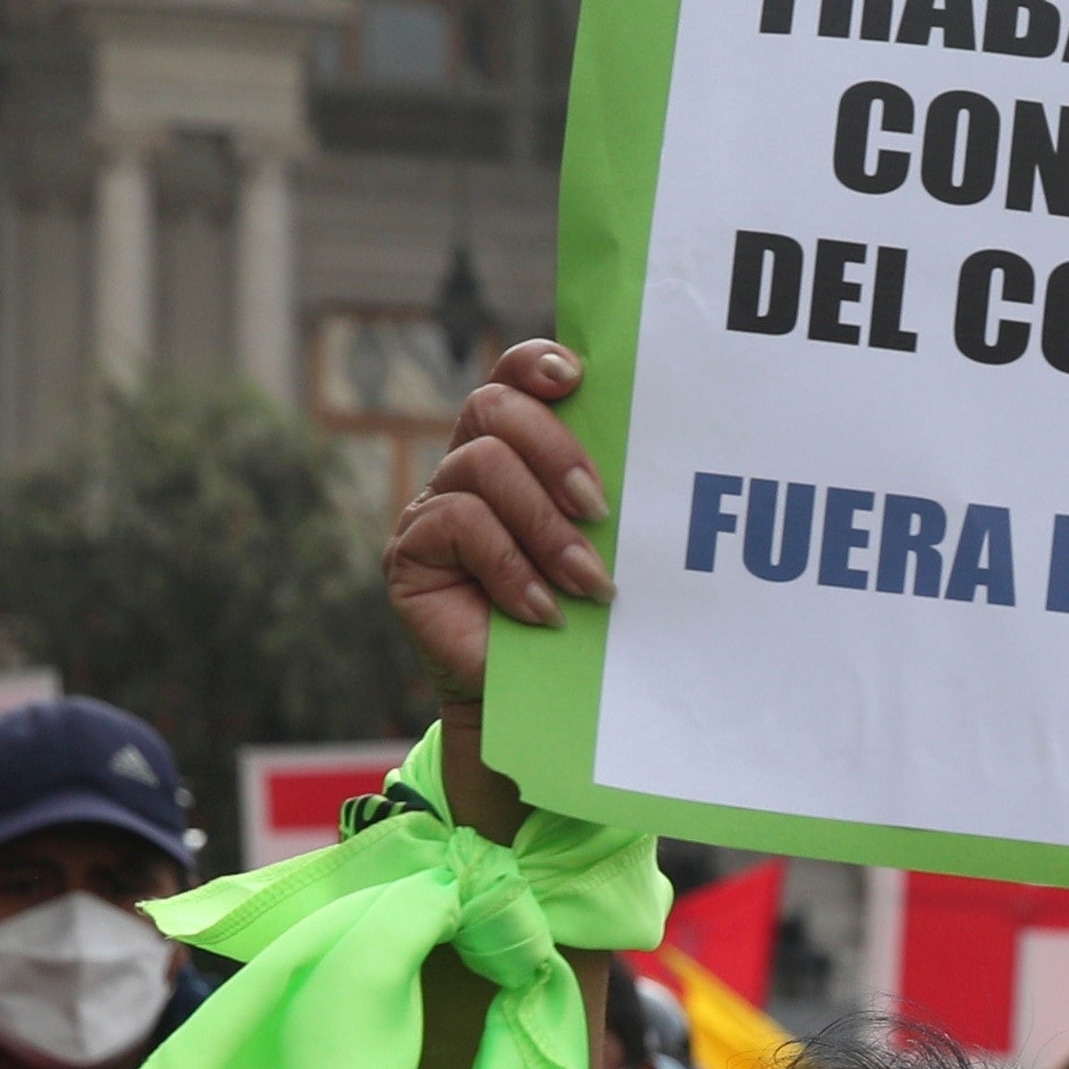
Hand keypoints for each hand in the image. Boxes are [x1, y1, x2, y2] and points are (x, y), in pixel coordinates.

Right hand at [387, 337, 608, 705]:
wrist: (541, 704)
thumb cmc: (585, 623)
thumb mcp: (605, 551)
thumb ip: (607, 501)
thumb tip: (658, 455)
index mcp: (516, 455)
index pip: (513, 382)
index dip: (535, 365)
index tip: (576, 377)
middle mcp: (468, 470)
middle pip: (493, 409)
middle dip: (555, 449)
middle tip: (600, 510)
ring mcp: (433, 508)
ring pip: (482, 465)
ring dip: (545, 525)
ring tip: (589, 582)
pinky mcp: (410, 553)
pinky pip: (459, 522)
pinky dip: (511, 567)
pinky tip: (543, 610)